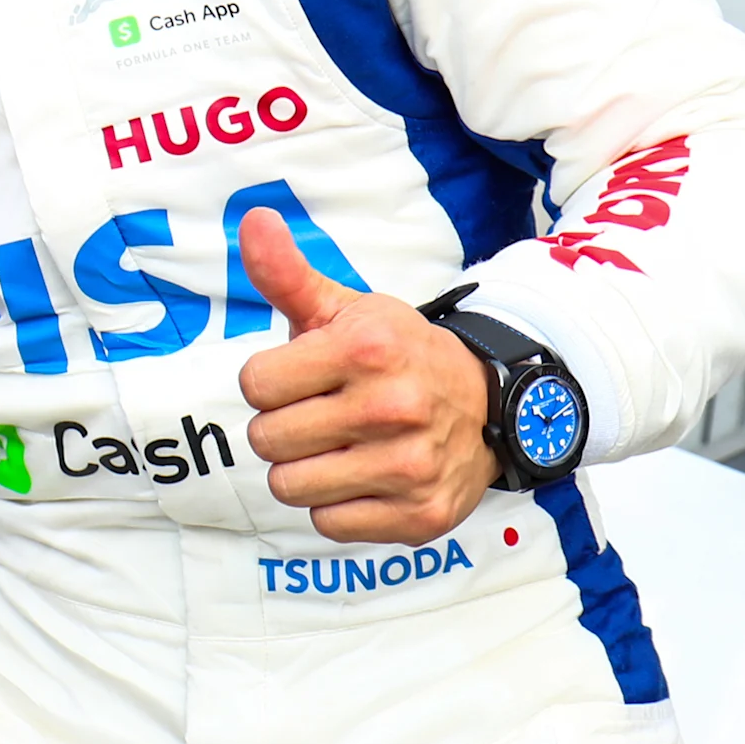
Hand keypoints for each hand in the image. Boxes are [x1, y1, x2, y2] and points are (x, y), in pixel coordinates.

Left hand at [235, 209, 495, 544]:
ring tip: (340, 446)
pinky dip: (337, 506)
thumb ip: (288, 274)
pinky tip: (364, 477)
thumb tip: (253, 219)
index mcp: (366, 350)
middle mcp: (391, 408)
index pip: (254, 385)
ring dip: (304, 469)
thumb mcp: (347, 308)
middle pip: (267, 439)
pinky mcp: (420, 516)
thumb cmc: (399, 354)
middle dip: (283, 426)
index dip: (269, 381)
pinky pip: (328, 524)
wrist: (491, 403)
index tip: (302, 376)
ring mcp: (409, 467)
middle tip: (321, 413)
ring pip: (290, 487)